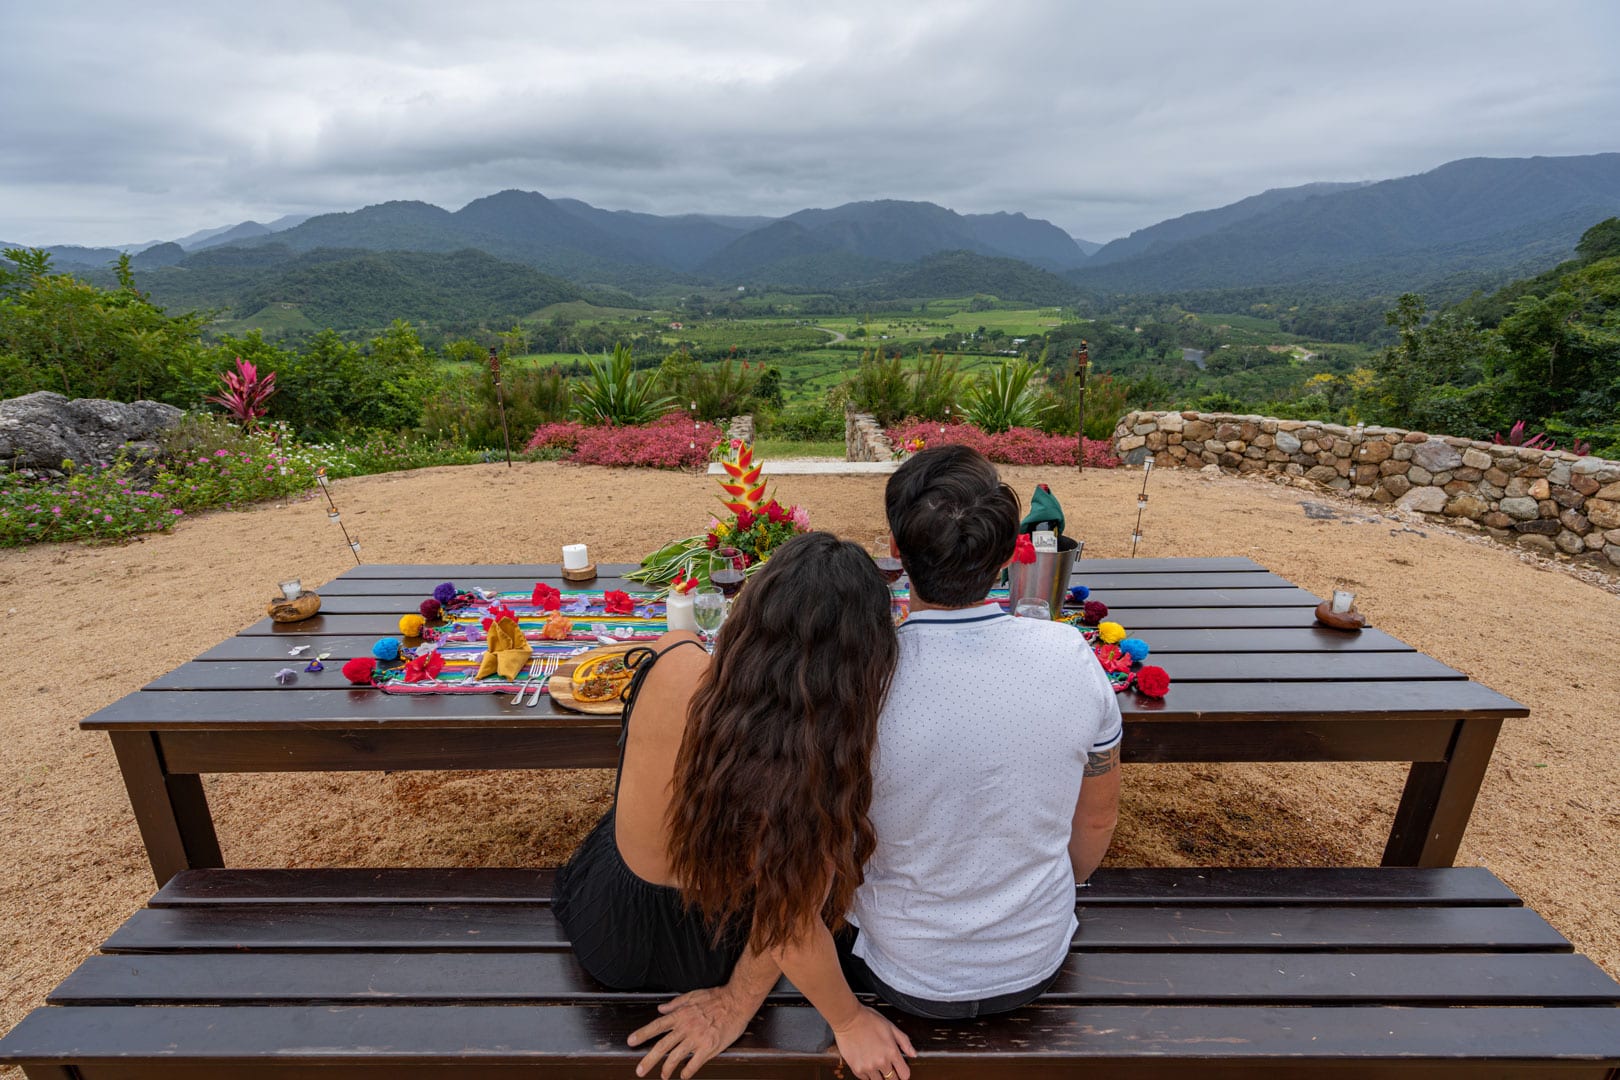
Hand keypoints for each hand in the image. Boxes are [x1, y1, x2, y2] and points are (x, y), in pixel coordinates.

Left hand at [628, 985, 755, 1078]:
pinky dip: (687, 1072)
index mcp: (681, 1015)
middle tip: (639, 1070)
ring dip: (666, 1069)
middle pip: (663, 1046)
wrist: (736, 1001)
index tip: (631, 1042)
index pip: (657, 1026)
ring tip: (663, 1076)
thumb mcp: (692, 996)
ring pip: (676, 1057)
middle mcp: (686, 1027)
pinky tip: (683, 1076)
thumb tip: (661, 1009)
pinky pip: (694, 1063)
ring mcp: (697, 1038)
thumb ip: (675, 1004)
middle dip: (649, 1059)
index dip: (643, 1034)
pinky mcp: (709, 1047)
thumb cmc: (716, 997)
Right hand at [831, 1004, 915, 1079]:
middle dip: (893, 1076)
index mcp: (892, 1052)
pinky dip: (868, 1074)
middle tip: (889, 1069)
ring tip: (876, 1065)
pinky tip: (867, 1063)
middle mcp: (881, 1062)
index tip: (900, 1070)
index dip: (904, 1073)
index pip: (904, 1075)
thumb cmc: (869, 1020)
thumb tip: (914, 1054)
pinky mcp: (857, 1069)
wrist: (848, 1019)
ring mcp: (868, 1067)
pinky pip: (866, 1079)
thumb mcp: (891, 1027)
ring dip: (880, 1076)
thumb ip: (904, 1042)